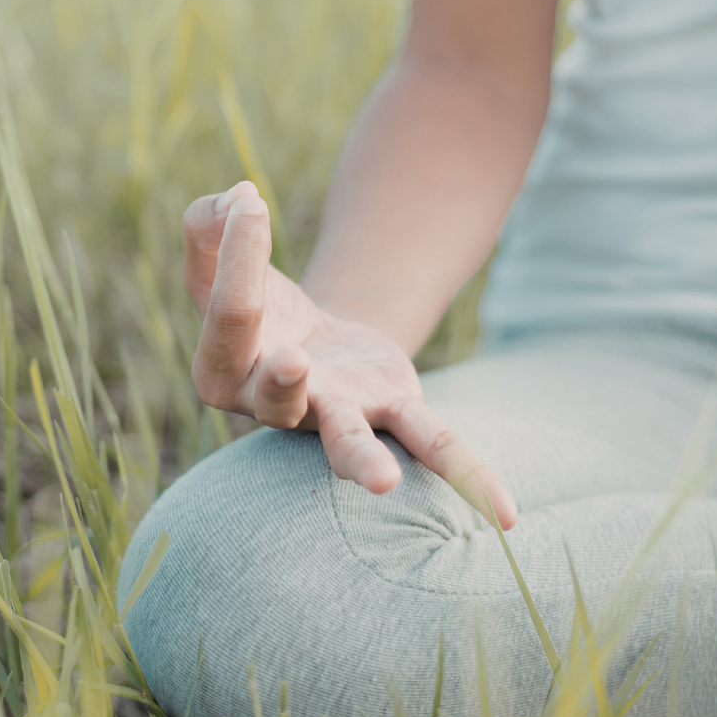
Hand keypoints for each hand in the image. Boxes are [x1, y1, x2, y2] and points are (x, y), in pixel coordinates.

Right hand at [184, 181, 516, 527]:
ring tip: (381, 482)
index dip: (242, 250)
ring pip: (347, 441)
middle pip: (275, 392)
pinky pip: (431, 443)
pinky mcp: (392, 409)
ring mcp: (336, 416)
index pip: (233, 313)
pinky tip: (506, 515)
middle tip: (292, 359)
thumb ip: (210, 223)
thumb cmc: (256, 296)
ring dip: (361, 459)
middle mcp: (274, 406)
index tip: (252, 201)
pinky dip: (468, 474)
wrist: (312, 339)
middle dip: (283, 379)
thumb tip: (237, 201)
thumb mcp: (220, 249)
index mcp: (222, 368)